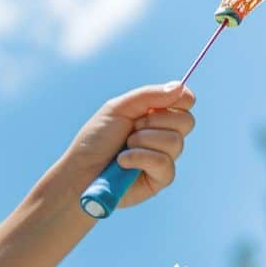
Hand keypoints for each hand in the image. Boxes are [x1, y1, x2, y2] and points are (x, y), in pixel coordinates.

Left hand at [64, 82, 196, 209]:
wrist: (79, 173)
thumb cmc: (95, 141)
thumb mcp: (118, 109)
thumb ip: (149, 95)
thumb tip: (180, 87)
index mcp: (155, 116)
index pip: (185, 103)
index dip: (181, 99)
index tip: (163, 101)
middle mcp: (163, 136)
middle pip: (186, 121)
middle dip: (155, 121)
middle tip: (131, 128)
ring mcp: (164, 158)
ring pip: (175, 142)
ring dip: (144, 141)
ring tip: (124, 147)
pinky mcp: (160, 179)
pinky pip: (165, 163)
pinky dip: (141, 158)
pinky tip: (123, 162)